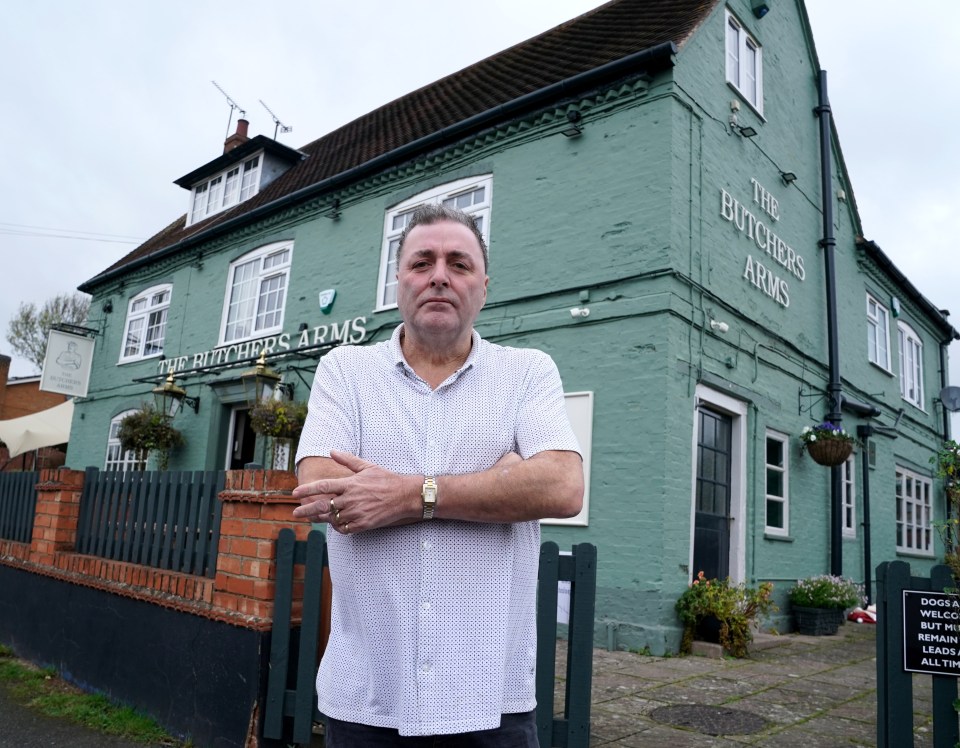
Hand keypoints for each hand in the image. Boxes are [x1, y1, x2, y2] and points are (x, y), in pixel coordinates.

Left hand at [292, 451, 416, 533]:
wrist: (405, 496)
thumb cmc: (386, 479)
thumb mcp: (367, 466)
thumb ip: (348, 460)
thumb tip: (331, 451)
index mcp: (350, 483)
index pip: (323, 487)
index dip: (307, 490)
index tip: (295, 493)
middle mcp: (351, 499)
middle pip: (323, 506)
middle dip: (306, 510)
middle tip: (296, 513)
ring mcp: (357, 513)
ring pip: (332, 519)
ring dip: (323, 519)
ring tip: (314, 518)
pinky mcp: (363, 524)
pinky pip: (344, 529)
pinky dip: (337, 527)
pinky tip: (334, 524)